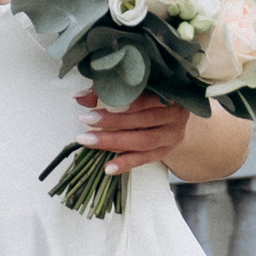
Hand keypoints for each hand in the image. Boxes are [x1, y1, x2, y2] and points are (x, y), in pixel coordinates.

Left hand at [75, 85, 191, 165]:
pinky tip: (108, 168)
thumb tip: (79, 97)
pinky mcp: (165, 151)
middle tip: (86, 120)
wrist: (170, 113)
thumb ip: (108, 90)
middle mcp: (175, 114)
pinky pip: (145, 159)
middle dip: (113, 121)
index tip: (100, 103)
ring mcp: (172, 135)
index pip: (148, 97)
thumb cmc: (148, 94)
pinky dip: (126, 163)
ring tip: (89, 141)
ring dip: (114, 142)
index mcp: (169, 92)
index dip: (125, 101)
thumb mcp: (133, 88)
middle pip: (144, 120)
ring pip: (144, 141)